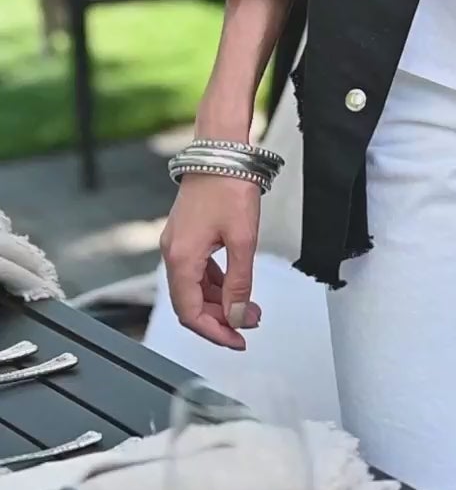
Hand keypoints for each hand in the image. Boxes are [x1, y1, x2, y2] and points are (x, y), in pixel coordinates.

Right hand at [160, 176, 263, 349]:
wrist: (220, 149)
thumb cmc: (229, 185)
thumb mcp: (242, 239)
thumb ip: (239, 282)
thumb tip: (239, 316)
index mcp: (181, 258)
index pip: (190, 313)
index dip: (214, 332)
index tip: (238, 341)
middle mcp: (172, 253)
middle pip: (191, 303)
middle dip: (221, 318)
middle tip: (249, 325)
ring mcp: (177, 243)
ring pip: (195, 287)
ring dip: (220, 301)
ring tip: (249, 307)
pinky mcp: (186, 234)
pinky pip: (198, 270)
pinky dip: (215, 283)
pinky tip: (234, 285)